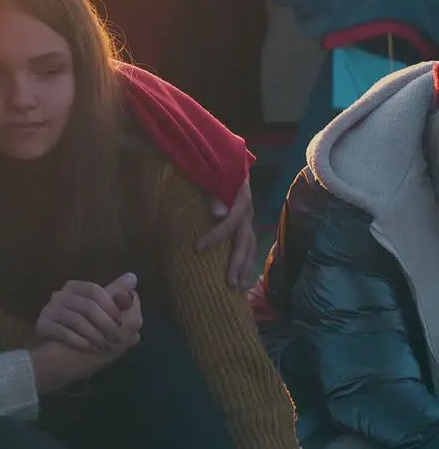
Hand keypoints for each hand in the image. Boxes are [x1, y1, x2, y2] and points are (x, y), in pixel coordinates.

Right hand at [31, 289, 141, 392]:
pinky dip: (80, 342)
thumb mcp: (104, 316)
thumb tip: (132, 277)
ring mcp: (48, 310)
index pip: (96, 290)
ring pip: (77, 320)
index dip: (111, 307)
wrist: (55, 361)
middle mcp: (59, 295)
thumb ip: (117, 297)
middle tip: (116, 340)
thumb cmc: (84, 334)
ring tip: (104, 348)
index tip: (121, 323)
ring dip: (95, 336)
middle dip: (105, 325)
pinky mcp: (41, 326)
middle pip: (88, 305)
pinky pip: (64, 333)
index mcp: (76, 288)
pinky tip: (90, 350)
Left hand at [196, 173, 256, 288]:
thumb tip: (217, 214)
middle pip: (245, 240)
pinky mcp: (246, 224)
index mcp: (242, 198)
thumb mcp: (212, 175)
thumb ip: (214, 191)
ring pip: (250, 246)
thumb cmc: (216, 168)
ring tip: (238, 288)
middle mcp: (249, 211)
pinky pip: (248, 245)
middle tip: (229, 283)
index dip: (216, 235)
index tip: (197, 248)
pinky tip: (242, 278)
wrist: (230, 161)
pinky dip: (245, 261)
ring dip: (244, 267)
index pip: (231, 221)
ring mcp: (249, 218)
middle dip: (237, 263)